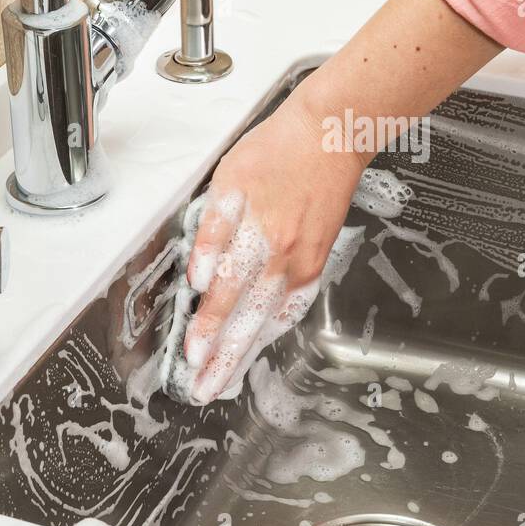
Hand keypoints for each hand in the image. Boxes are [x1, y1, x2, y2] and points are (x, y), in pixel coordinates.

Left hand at [180, 0, 500, 403]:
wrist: (332, 135)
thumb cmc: (279, 149)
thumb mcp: (230, 179)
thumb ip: (213, 232)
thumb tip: (203, 278)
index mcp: (259, 238)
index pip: (225, 297)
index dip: (207, 331)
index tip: (192, 358)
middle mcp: (284, 258)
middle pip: (249, 320)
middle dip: (225, 359)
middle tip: (208, 389)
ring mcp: (304, 262)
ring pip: (272, 318)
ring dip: (249, 351)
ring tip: (230, 377)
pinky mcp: (317, 258)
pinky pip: (295, 303)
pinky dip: (278, 326)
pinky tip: (266, 339)